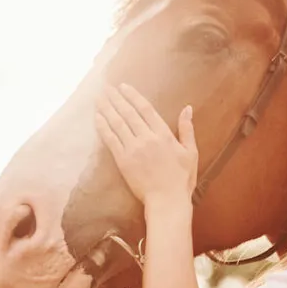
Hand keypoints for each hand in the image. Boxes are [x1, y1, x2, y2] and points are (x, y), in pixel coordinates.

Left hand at [95, 83, 197, 204]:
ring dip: (106, 108)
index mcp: (163, 134)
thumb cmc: (181, 179)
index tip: (123, 86)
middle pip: (128, 113)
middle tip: (106, 87)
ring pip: (117, 123)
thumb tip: (187, 108)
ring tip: (98, 97)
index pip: (145, 108)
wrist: (167, 201)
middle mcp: (147, 138)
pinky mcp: (123, 161)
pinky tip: (96, 117)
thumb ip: (187, 129)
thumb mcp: (190, 152)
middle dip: (116, 98)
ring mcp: (133, 149)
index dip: (133, 96)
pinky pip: (111, 140)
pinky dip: (103, 127)